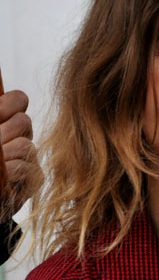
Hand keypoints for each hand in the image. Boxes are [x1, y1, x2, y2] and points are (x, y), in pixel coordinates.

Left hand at [0, 89, 38, 216]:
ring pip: (27, 146)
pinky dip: (12, 172)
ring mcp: (29, 159)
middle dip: (6, 131)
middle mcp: (20, 137)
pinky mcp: (34, 180)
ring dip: (6, 153)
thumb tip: (6, 99)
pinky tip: (2, 175)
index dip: (9, 104)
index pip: (19, 100)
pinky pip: (28, 170)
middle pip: (24, 122)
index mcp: (7, 121)